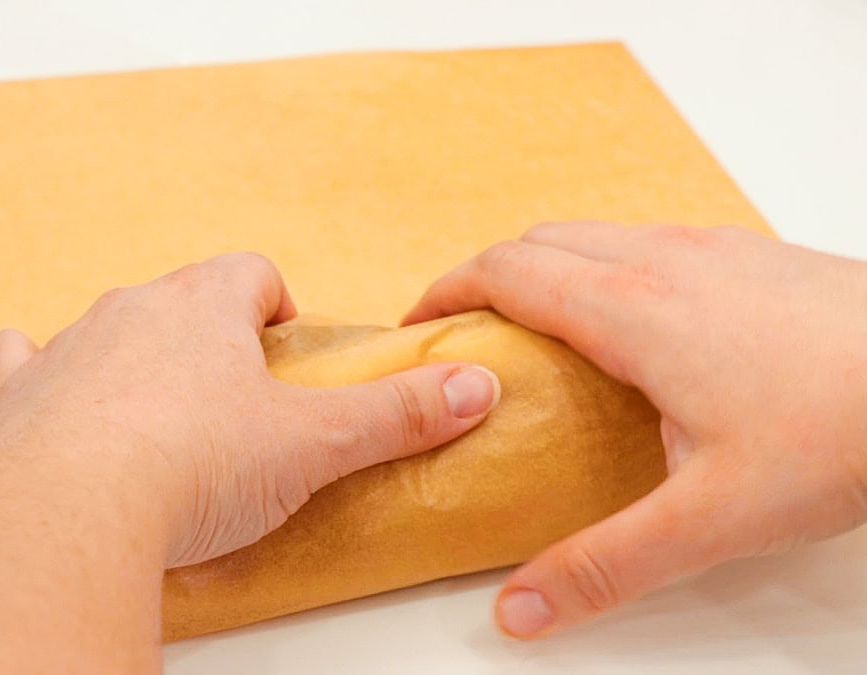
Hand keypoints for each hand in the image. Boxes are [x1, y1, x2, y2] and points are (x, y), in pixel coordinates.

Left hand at [0, 253, 499, 672]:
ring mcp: (67, 349)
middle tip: (231, 395)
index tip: (285, 345)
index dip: (273, 304)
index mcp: (204, 306)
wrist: (74, 512)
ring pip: (104, 328)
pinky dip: (34, 373)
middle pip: (179, 298)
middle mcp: (131, 311)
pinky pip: (21, 361)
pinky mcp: (17, 396)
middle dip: (205, 334)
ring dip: (128, 356)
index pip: (249, 272)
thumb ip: (398, 415)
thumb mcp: (314, 444)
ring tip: (156, 413)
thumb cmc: (195, 468)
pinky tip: (47, 395)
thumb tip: (476, 388)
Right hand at [404, 223, 866, 638]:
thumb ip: (604, 563)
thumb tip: (522, 608)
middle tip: (464, 328)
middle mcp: (662, 261)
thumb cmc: (842, 430)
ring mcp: (712, 248)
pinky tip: (633, 321)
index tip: (418, 324)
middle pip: (539, 241)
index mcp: (631, 311)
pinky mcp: (752, 254)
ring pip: (595, 233)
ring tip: (536, 325)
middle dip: (485, 274)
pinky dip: (604, 263)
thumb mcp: (710, 518)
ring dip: (546, 265)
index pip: (506, 272)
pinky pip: (647, 239)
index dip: (447, 291)